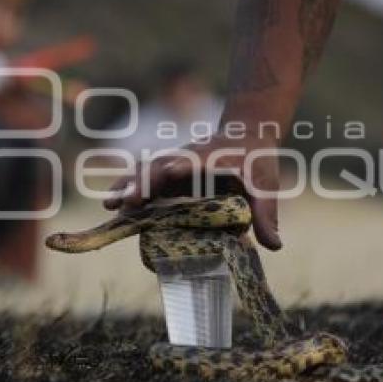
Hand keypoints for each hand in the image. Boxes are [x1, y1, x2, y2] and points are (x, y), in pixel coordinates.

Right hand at [103, 132, 283, 250]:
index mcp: (208, 157)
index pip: (187, 162)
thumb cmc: (256, 159)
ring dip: (127, 185)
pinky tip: (115, 208)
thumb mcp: (265, 184)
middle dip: (139, 183)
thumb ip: (266, 213)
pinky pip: (145, 179)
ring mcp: (175, 165)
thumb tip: (273, 246)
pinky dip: (130, 190)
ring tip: (109, 205)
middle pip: (157, 166)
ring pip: (145, 171)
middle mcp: (186, 158)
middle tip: (121, 202)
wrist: (247, 135)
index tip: (158, 182)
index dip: (172, 171)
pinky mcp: (170, 174)